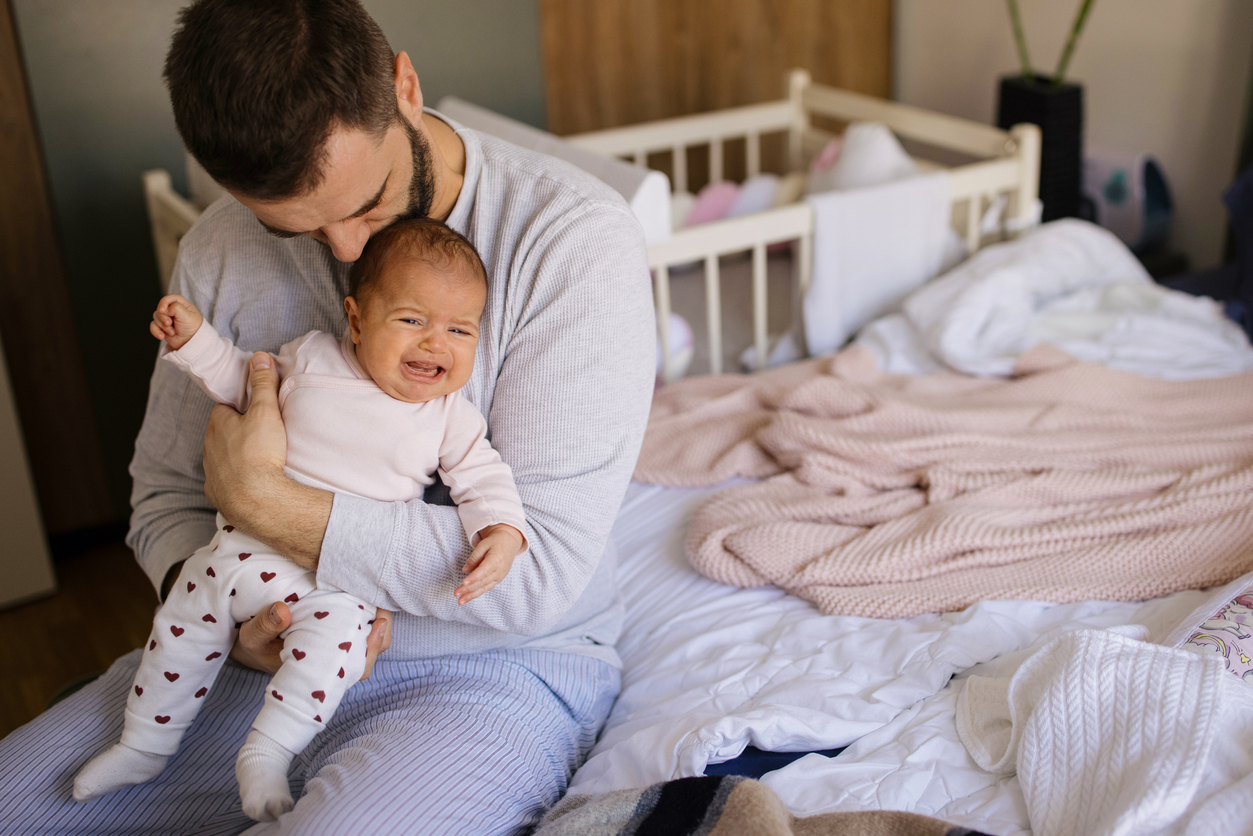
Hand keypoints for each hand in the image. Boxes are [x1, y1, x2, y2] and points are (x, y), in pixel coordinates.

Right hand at [150, 294, 203, 350]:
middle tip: (170, 323)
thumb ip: (175, 308)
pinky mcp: (162, 327)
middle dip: (163, 317)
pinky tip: (161, 336)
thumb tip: (164, 310)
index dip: (163, 303)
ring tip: (172, 332)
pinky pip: (153, 326)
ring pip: (156, 317)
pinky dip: (156, 331)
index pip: (169, 298)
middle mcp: (173, 310)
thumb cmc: (193, 328)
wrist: (191, 343)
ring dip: (163, 326)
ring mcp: (167, 318)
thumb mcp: (187, 315)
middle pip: (160, 309)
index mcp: (181, 304)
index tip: (163, 310)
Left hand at [202, 352, 330, 569]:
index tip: (255, 412)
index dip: (240, 408)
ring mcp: (211, 471)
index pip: (225, 408)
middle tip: (261, 434)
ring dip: (235, 456)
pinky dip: (234, 479)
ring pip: (221, 457)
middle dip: (237, 431)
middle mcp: (209, 447)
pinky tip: (250, 482)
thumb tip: (260, 357)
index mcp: (218, 424)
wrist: (257, 499)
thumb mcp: (266, 411)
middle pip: (222, 432)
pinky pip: (223, 481)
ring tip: (259, 459)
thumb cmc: (260, 453)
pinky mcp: (216, 493)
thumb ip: (263, 384)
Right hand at [230, 602, 393, 680]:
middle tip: (382, 609)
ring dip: (379, 623)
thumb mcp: (253, 637)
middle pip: (371, 654)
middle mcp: (334, 661)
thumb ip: (264, 626)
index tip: (375, 626)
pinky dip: (370, 615)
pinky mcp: (338, 633)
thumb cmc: (258, 643)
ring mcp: (337, 648)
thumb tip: (282, 610)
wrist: (257, 641)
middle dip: (382, 633)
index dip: (371, 649)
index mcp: (319, 668)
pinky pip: (363, 629)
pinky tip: (369, 598)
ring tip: (378, 600)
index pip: (357, 668)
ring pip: (372, 641)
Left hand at [455, 524, 524, 604]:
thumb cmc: (495, 542)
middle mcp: (499, 571)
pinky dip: (477, 593)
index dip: (474, 577)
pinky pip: (486, 588)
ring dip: (471, 595)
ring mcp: (499, 577)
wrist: (509, 543)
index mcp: (497, 560)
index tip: (464, 582)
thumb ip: (474, 557)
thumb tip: (465, 570)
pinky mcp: (497, 580)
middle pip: (482, 582)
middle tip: (456, 593)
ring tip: (460, 601)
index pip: (484, 571)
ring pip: (484, 588)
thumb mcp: (483, 545)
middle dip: (468, 589)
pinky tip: (468, 597)